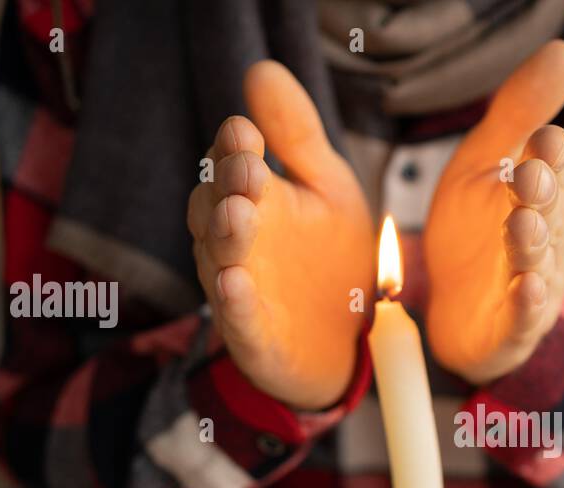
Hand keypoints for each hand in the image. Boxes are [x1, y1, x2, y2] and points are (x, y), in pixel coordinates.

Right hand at [188, 61, 372, 409]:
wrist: (351, 341)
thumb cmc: (330, 255)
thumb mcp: (327, 187)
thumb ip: (297, 136)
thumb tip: (261, 70)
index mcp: (251, 201)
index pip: (229, 168)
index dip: (234, 151)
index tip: (246, 132)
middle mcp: (235, 244)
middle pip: (212, 210)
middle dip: (227, 190)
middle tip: (247, 171)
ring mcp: (240, 291)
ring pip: (219, 262)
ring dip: (227, 238)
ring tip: (240, 215)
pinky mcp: (254, 338)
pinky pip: (237, 321)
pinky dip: (234, 305)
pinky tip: (235, 285)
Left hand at [424, 41, 563, 384]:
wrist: (454, 309)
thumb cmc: (475, 229)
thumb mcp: (484, 163)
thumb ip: (519, 112)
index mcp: (545, 192)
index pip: (551, 166)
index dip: (548, 155)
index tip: (544, 138)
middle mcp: (550, 236)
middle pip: (548, 212)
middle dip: (541, 195)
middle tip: (529, 176)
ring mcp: (536, 282)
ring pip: (537, 260)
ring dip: (531, 243)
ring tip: (521, 225)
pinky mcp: (516, 326)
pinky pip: (525, 315)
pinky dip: (527, 303)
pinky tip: (526, 287)